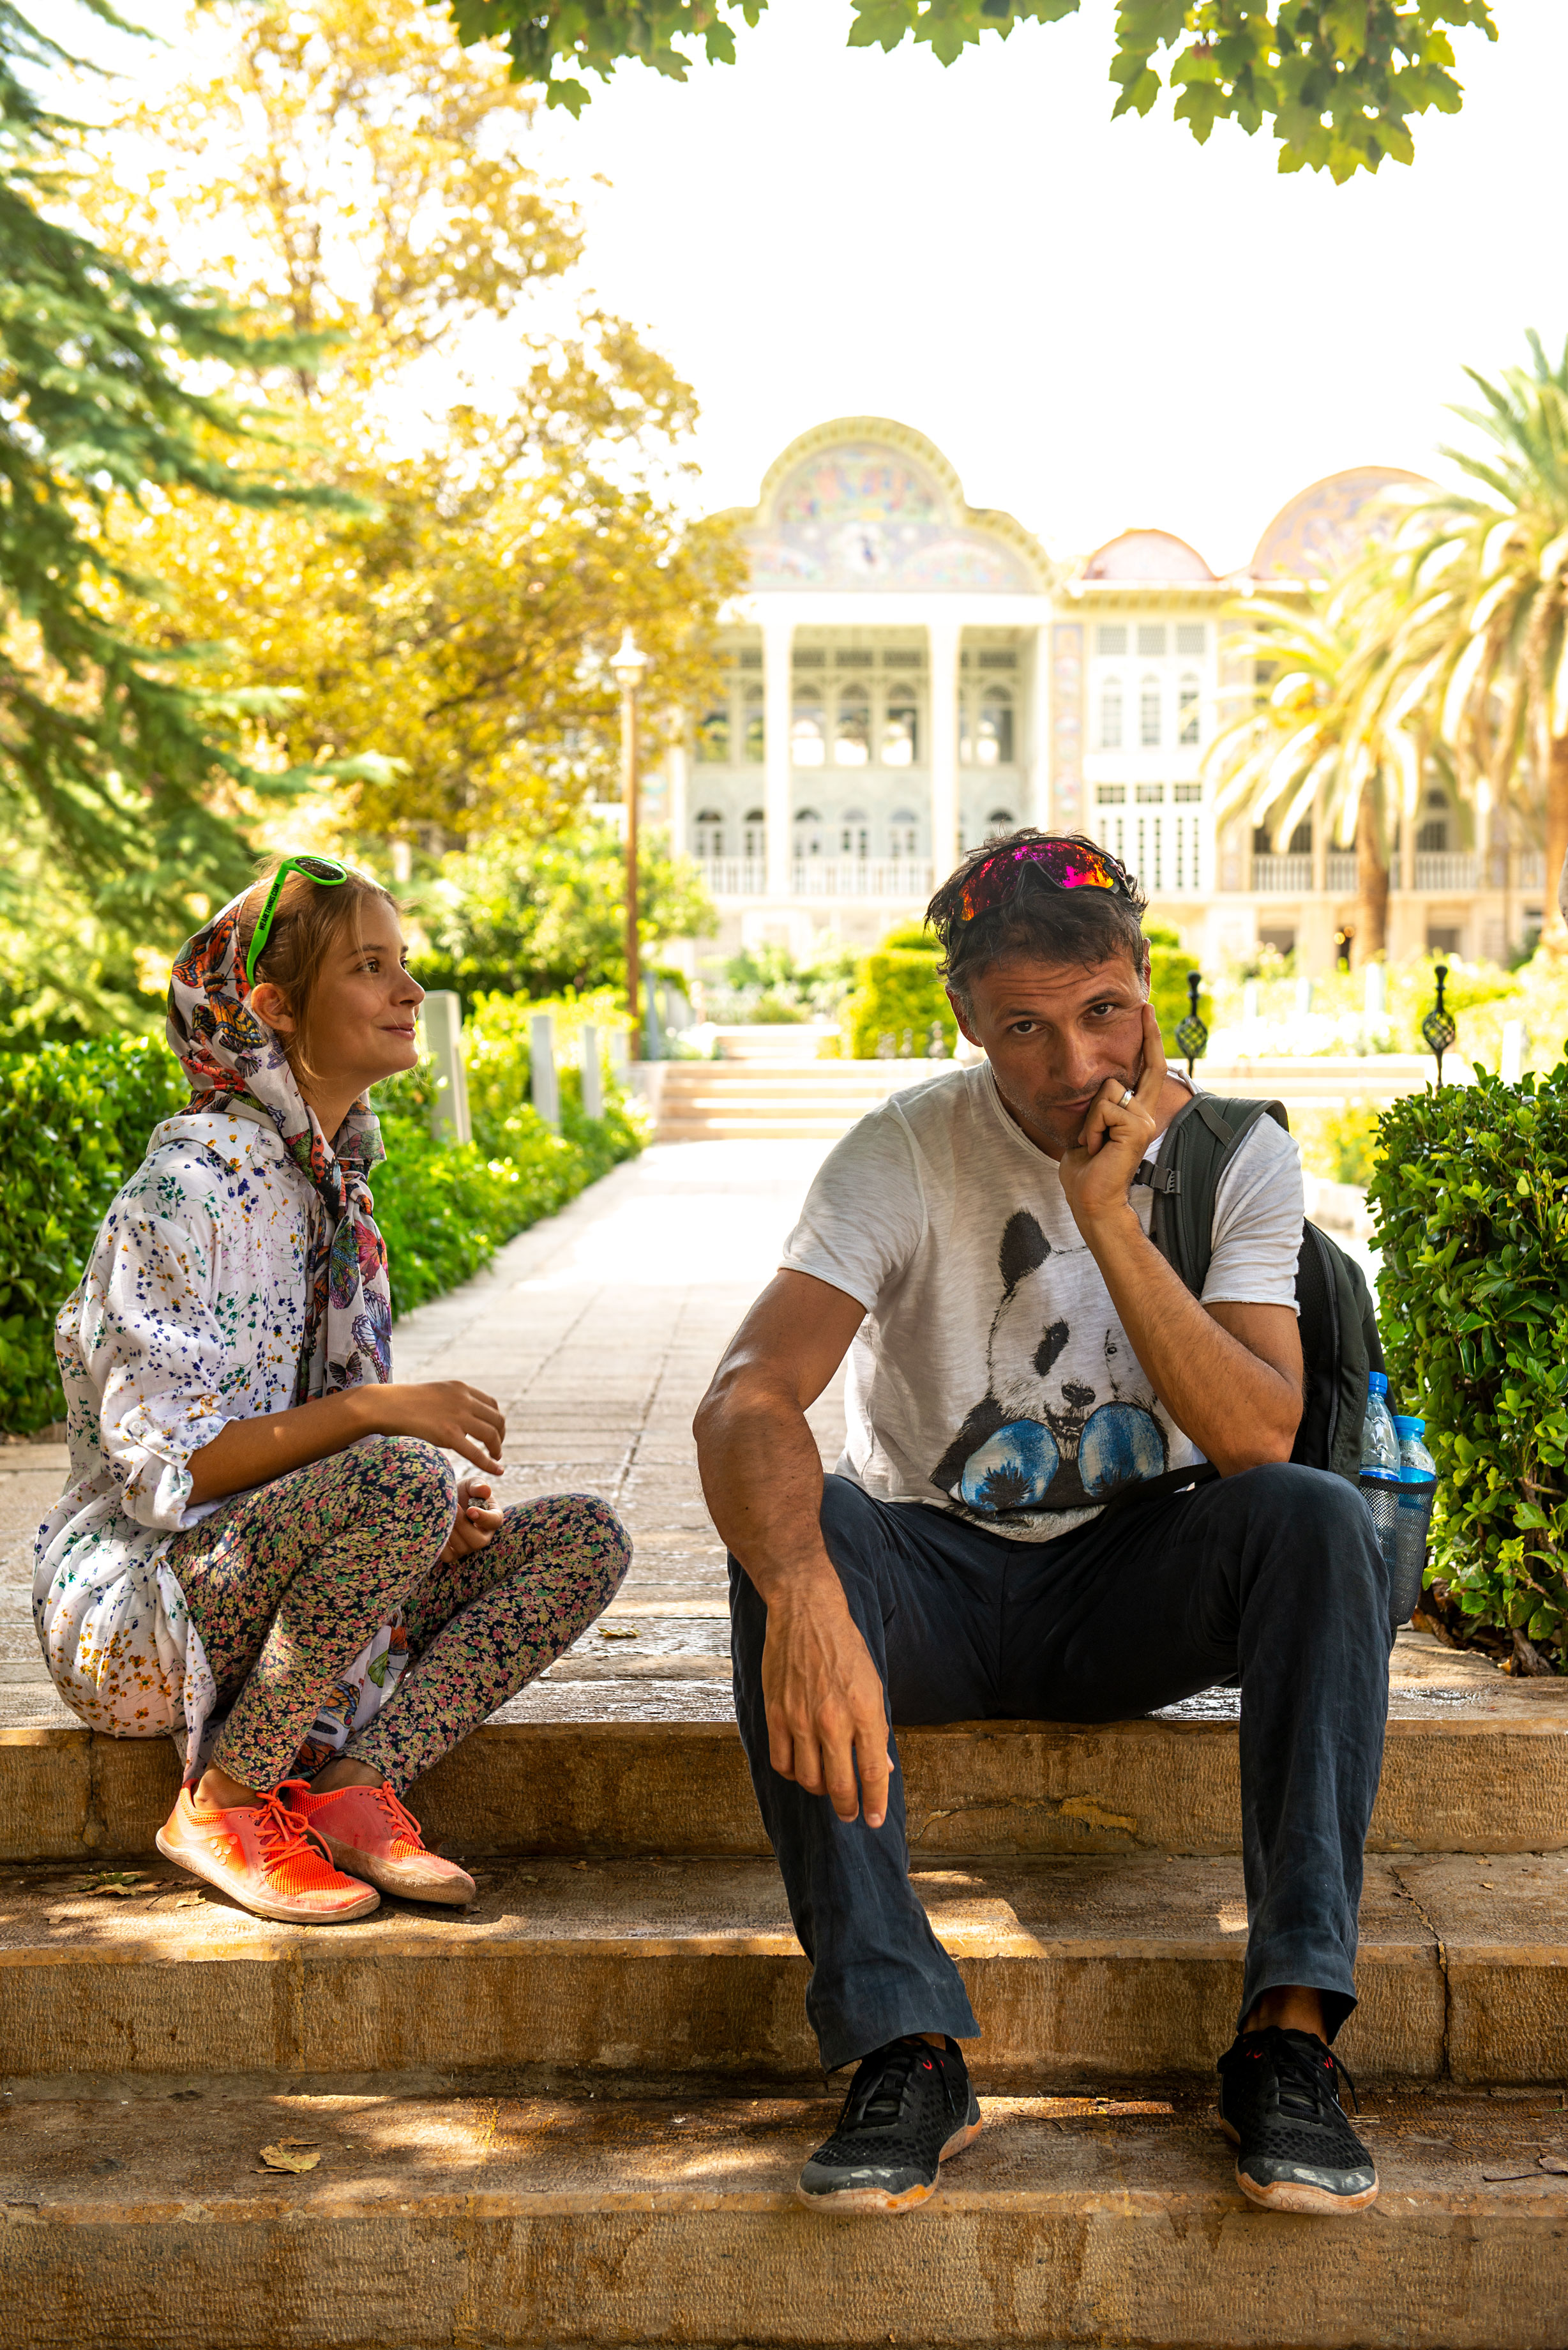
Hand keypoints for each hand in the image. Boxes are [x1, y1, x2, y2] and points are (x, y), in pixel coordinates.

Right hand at [370, 1381, 505, 1475]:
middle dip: (500, 1436)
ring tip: (495, 1459)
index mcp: (460, 1388)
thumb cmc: (401, 1403)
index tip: (494, 1433)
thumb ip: (449, 1402)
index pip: (491, 1404)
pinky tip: (497, 1471)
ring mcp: (457, 1417)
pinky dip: (490, 1464)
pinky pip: (477, 1453)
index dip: (496, 1421)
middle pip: (496, 1419)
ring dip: (497, 1449)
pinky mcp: (448, 1434)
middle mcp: (464, 1400)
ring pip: (491, 1435)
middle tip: (496, 1450)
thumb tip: (455, 1417)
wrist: (383, 1405)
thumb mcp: (433, 1394)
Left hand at [439, 1475, 503, 1562]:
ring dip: (450, 1533)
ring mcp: (468, 1547)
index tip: (470, 1510)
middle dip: (463, 1526)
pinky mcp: (454, 1554)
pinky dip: (440, 1545)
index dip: (483, 1518)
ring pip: (462, 1549)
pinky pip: (448, 1557)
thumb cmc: (463, 1491)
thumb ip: (478, 1485)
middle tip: (452, 1509)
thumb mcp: (471, 1484)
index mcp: (493, 1517)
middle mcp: (483, 1536)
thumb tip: (485, 1490)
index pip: (494, 1522)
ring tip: (442, 1516)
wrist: (446, 1501)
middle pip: (478, 1541)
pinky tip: (434, 1529)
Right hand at [760, 1568, 892, 1827]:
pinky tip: (801, 1768)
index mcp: (866, 1712)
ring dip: (820, 1791)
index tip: (875, 1820)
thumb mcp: (873, 1686)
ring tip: (826, 1786)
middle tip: (851, 1814)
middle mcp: (834, 1720)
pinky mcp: (776, 1714)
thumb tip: (883, 1766)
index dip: (876, 1802)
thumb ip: (876, 1729)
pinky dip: (793, 1773)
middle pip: (841, 1786)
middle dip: (848, 1808)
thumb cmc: (845, 1648)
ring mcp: (802, 1719)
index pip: (874, 1772)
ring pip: (809, 1779)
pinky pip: (782, 1762)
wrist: (806, 1613)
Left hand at [1058, 1003, 1165, 1235]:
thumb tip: (1102, 1087)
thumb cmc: (1085, 1169)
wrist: (1090, 1198)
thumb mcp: (1089, 1127)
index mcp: (1135, 1112)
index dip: (1149, 1037)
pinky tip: (1097, 1147)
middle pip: (1120, 1076)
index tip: (1147, 1007)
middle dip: (1104, 1091)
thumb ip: (1099, 1106)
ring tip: (1094, 1143)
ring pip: (1107, 1090)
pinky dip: (1091, 1128)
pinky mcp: (1137, 1126)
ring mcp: (1144, 1119)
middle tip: (1101, 1121)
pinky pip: (1104, 1108)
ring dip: (1090, 1119)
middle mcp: (1145, 1112)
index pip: (1147, 1068)